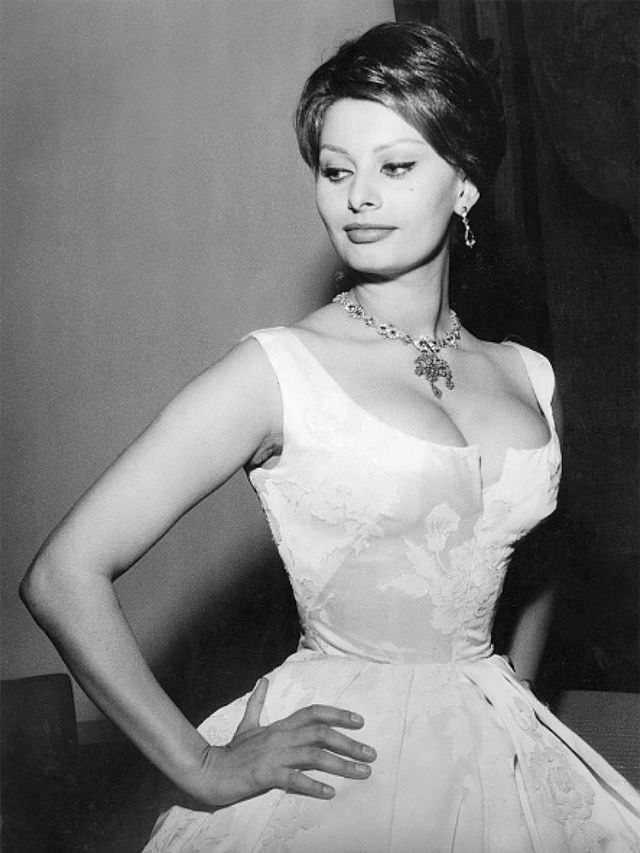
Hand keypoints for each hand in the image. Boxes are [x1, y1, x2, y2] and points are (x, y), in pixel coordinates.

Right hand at [190, 678, 376, 806]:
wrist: (209, 771)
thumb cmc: (232, 751)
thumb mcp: (247, 724)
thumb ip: (257, 702)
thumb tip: (263, 680)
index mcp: (280, 726)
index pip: (314, 712)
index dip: (338, 714)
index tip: (360, 721)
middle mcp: (281, 737)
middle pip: (320, 733)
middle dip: (349, 743)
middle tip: (371, 754)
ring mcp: (274, 755)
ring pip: (313, 755)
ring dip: (341, 764)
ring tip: (362, 773)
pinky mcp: (265, 775)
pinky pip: (293, 779)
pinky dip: (312, 785)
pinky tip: (329, 793)